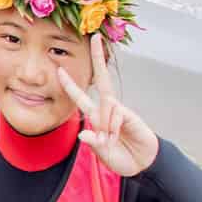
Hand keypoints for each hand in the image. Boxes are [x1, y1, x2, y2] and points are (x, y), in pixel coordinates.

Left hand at [58, 34, 158, 176]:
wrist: (142, 163)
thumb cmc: (118, 156)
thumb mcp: (101, 152)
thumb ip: (92, 142)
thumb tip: (84, 132)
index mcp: (95, 116)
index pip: (79, 96)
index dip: (69, 84)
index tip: (59, 69)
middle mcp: (106, 109)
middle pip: (102, 79)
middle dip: (98, 58)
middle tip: (95, 38)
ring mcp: (119, 110)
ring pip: (107, 107)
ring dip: (106, 127)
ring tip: (112, 141)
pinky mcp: (130, 114)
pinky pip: (117, 113)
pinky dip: (114, 125)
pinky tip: (118, 134)